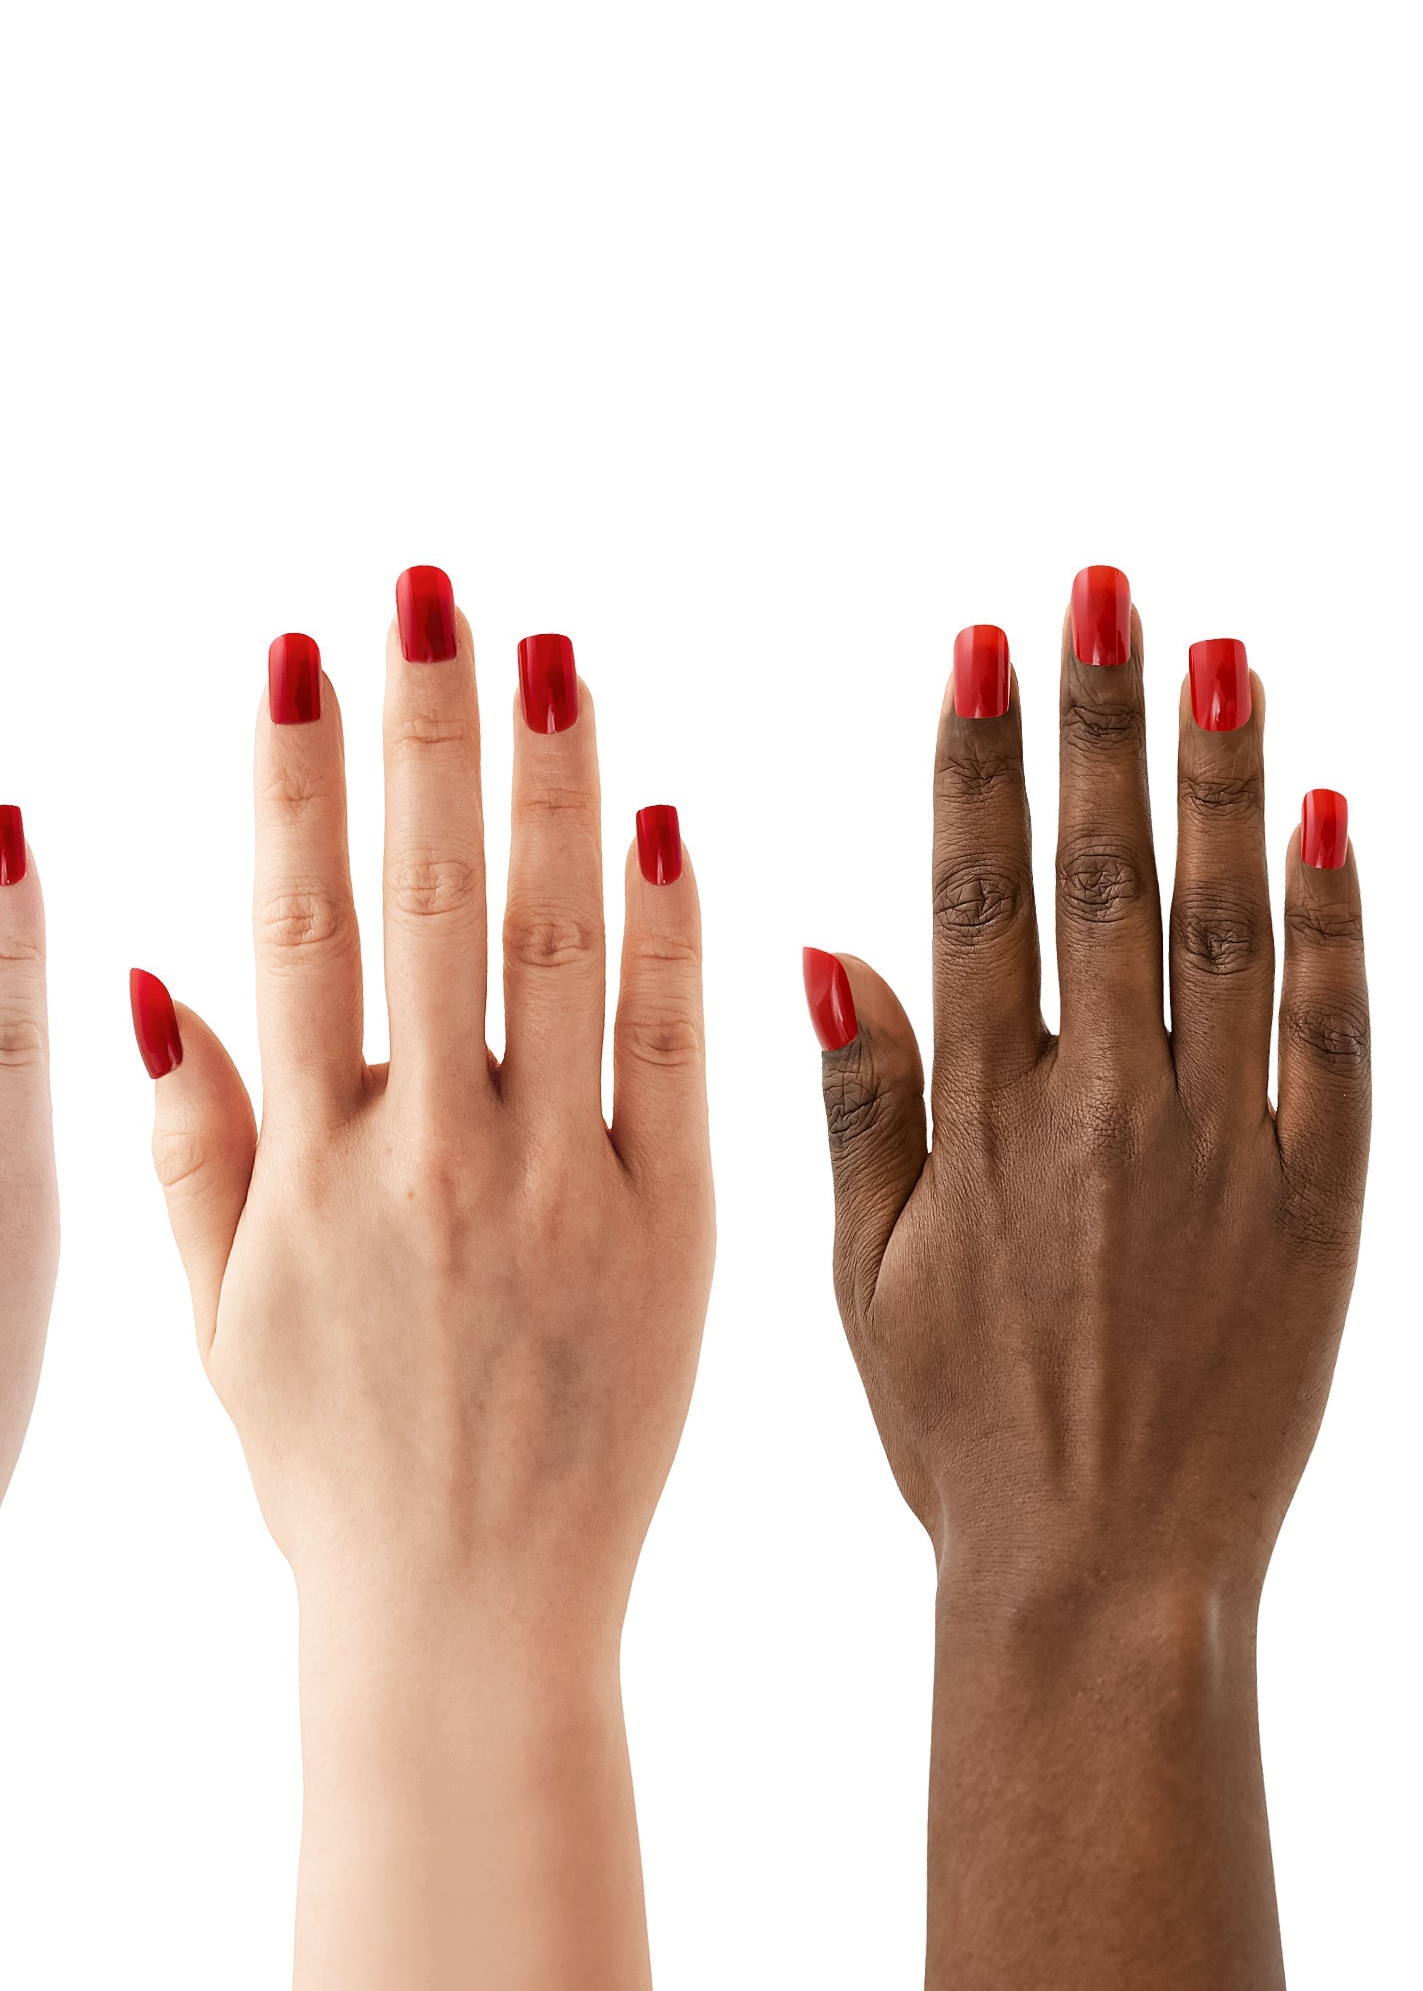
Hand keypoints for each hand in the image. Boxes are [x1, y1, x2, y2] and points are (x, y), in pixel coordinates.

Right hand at [135, 573, 714, 1989]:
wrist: (466, 1619)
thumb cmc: (323, 1471)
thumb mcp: (214, 1318)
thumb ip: (190, 1142)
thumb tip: (144, 969)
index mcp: (310, 1172)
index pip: (299, 928)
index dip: (297, 778)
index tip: (303, 648)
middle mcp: (432, 1160)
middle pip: (433, 904)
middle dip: (426, 732)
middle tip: (429, 590)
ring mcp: (564, 1193)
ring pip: (561, 951)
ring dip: (554, 789)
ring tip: (546, 653)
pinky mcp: (678, 1236)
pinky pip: (676, 1058)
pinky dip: (674, 937)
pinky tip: (668, 819)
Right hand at [807, 569, 1367, 1988]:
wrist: (1107, 1576)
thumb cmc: (962, 1431)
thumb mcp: (864, 1279)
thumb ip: (860, 1106)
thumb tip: (826, 948)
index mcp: (985, 1125)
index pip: (980, 900)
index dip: (981, 765)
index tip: (983, 649)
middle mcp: (1107, 1113)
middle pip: (1107, 878)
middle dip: (1100, 721)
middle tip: (1103, 590)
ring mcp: (1226, 1152)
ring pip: (1227, 929)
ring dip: (1224, 783)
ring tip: (1221, 655)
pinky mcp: (1323, 1205)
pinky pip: (1340, 1041)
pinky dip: (1339, 926)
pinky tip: (1335, 820)